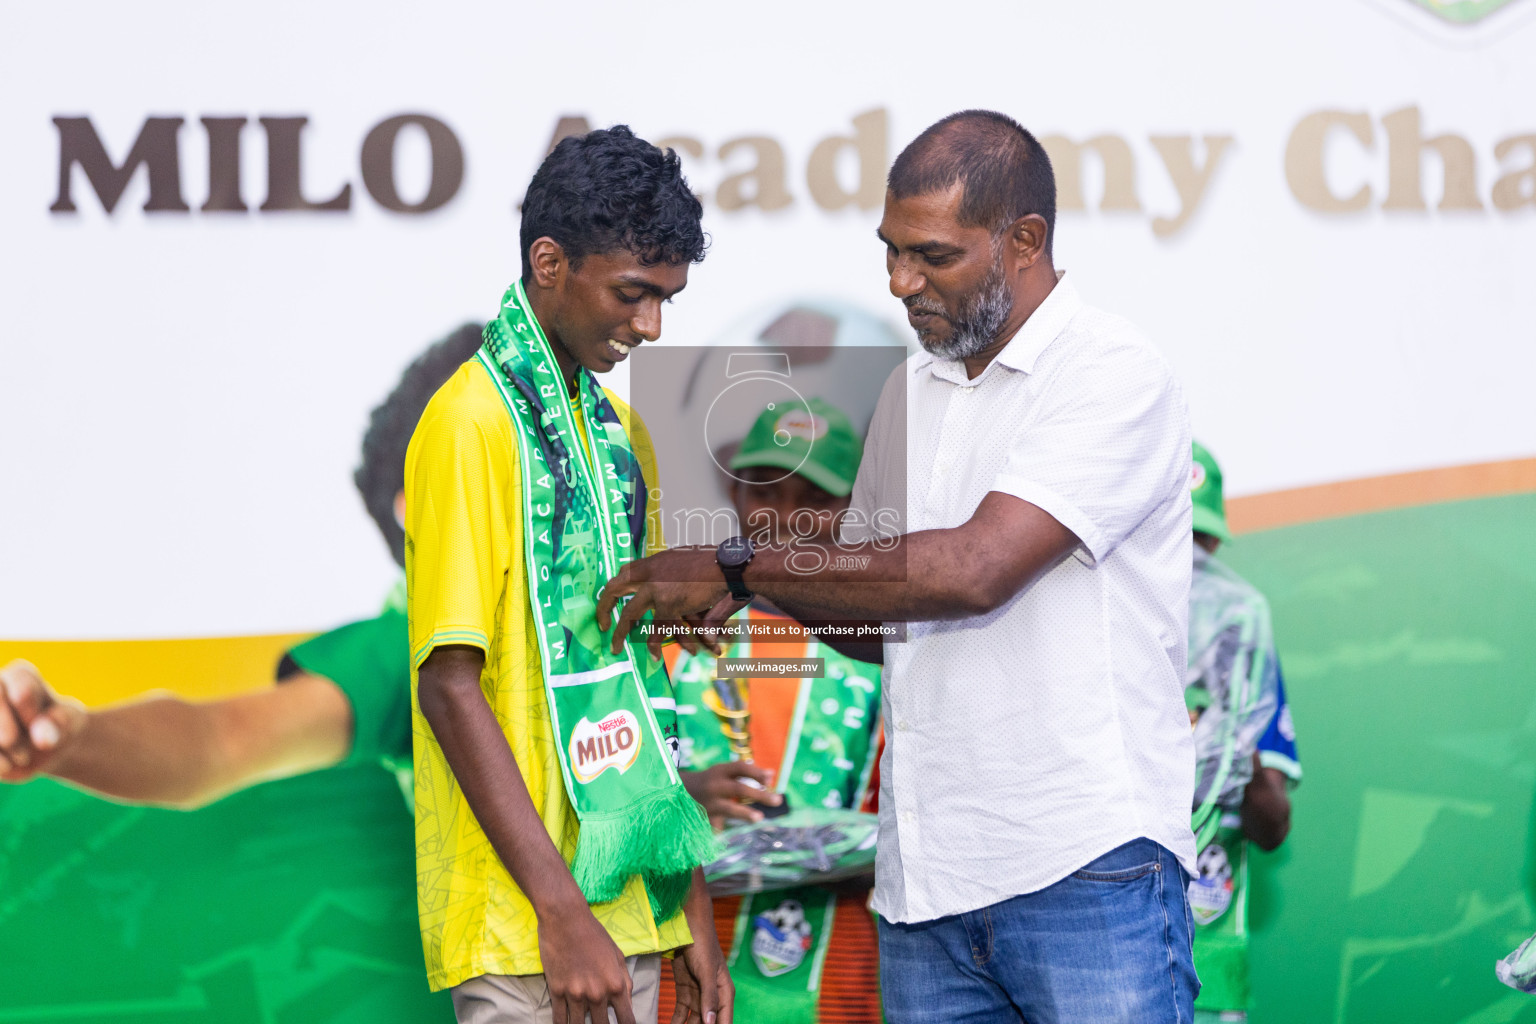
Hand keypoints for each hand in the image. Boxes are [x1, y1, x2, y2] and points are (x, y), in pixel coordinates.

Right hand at [0, 660, 86, 781]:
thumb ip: (60, 723)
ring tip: (23, 758)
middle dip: (0, 721)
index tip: (35, 720)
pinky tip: (8, 767)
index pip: (17, 678)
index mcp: (20, 677)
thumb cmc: (60, 725)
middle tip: (11, 741)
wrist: (48, 747)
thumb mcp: (70, 721)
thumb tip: (43, 738)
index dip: (25, 700)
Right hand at [537, 900, 635, 1023]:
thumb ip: (625, 980)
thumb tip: (627, 1002)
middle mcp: (597, 994)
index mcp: (616, 985)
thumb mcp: (617, 955)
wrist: (566, 919)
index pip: (626, 1019)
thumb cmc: (594, 934)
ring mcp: (575, 994)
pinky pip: (559, 1018)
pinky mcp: (556, 991)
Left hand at [598, 549, 740, 657]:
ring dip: (621, 634)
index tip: (609, 600)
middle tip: (602, 627)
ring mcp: (656, 589)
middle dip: (603, 609)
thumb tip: (657, 586)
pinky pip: (657, 629)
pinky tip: (653, 655)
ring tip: (615, 648)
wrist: (726, 565)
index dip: (613, 588)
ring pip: (630, 615)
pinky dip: (655, 644)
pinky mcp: (669, 604)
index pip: (623, 573)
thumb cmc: (710, 563)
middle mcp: (648, 573)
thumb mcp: (680, 561)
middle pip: (614, 589)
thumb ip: (666, 573)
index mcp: (651, 562)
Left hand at [671, 920, 732, 1023]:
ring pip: (694, 1021)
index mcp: (724, 993)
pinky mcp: (685, 990)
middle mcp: (713, 997)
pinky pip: (681, 1013)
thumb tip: (710, 1022)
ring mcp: (699, 994)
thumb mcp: (706, 971)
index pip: (724, 1022)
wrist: (687, 923)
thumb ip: (709, 997)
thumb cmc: (702, 944)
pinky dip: (676, 1022)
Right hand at [682, 763, 781, 828]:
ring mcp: (709, 803)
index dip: (756, 773)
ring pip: (728, 808)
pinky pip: (718, 826)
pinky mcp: (705, 818)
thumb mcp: (723, 772)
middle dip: (760, 795)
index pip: (740, 768)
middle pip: (739, 788)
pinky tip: (739, 840)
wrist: (679, 791)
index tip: (771, 779)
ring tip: (759, 817)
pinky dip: (727, 833)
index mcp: (720, 771)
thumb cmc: (711, 780)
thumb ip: (745, 773)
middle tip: (778, 800)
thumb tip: (771, 776)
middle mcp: (714, 786)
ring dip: (744, 813)